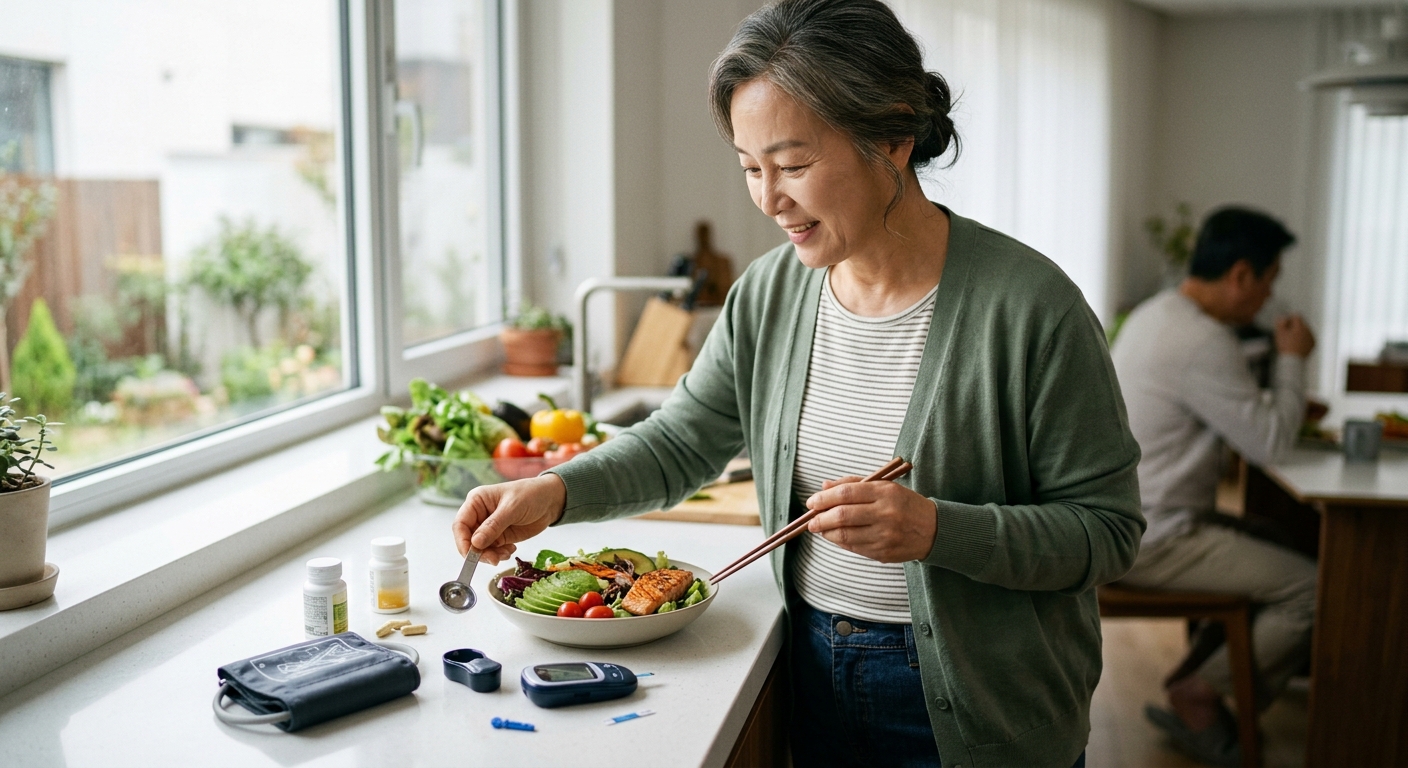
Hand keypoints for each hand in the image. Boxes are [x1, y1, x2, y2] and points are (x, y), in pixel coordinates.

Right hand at [452, 474, 565, 564]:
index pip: (460, 524)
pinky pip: (492, 551)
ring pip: (480, 548)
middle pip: (468, 540)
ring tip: (506, 553)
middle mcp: (479, 515)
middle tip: (493, 559)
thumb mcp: (512, 508)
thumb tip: (475, 543)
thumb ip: (493, 526)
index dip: (462, 542)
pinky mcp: (499, 537)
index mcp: (477, 501)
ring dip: (490, 556)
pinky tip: (511, 550)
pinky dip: (499, 555)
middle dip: (479, 552)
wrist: (551, 500)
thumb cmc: (531, 494)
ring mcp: (489, 527)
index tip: (470, 555)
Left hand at [804, 476, 936, 562]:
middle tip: (811, 520)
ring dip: (827, 532)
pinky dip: (840, 542)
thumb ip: (853, 484)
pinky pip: (853, 548)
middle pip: (842, 516)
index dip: (824, 498)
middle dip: (820, 518)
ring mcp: (884, 535)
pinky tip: (835, 536)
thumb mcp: (884, 486)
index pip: (846, 493)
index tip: (812, 502)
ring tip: (820, 528)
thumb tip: (824, 487)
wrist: (934, 530)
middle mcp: (885, 513)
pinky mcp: (883, 553)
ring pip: (845, 535)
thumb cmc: (905, 504)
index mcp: (885, 492)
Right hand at [1275, 314, 1314, 356]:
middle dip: (1295, 327)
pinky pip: (1309, 338)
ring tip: (1292, 341)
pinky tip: (1297, 345)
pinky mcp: (1314, 343)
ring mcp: (1312, 337)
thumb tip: (1283, 317)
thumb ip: (1281, 323)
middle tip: (1287, 334)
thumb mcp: (1279, 334)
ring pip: (1305, 330)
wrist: (1293, 360)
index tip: (1285, 325)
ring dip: (1299, 333)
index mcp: (1300, 326)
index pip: (1296, 316)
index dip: (1289, 319)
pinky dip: (1304, 339)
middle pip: (1301, 323)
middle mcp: (1308, 330)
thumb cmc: (1285, 346)